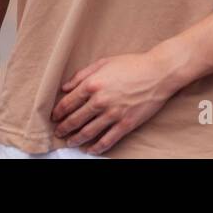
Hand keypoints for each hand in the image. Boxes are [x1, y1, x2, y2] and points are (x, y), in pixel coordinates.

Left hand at [49, 49, 179, 154]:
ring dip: (76, 139)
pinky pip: (107, 140)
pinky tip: (90, 150)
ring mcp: (113, 114)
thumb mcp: (104, 62)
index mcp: (93, 83)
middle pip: (75, 119)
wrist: (158, 73)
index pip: (68, 102)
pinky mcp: (126, 124)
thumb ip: (82, 74)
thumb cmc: (132, 64)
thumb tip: (65, 87)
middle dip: (64, 128)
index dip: (58, 112)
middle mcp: (100, 100)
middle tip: (58, 132)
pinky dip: (96, 148)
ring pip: (88, 132)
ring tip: (70, 142)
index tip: (54, 117)